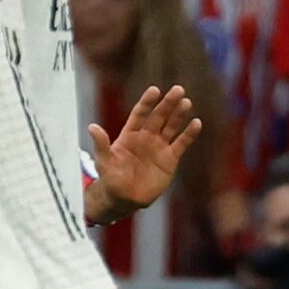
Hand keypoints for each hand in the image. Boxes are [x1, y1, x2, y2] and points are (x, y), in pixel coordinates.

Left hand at [88, 84, 202, 213]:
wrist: (126, 199)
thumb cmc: (111, 180)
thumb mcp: (104, 162)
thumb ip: (101, 145)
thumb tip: (92, 127)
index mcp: (130, 135)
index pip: (140, 114)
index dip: (147, 102)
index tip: (155, 90)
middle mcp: (146, 137)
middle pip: (159, 117)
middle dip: (168, 104)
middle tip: (178, 90)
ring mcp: (159, 147)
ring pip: (171, 127)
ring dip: (179, 115)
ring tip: (186, 102)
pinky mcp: (170, 159)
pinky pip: (182, 143)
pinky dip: (189, 134)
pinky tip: (197, 123)